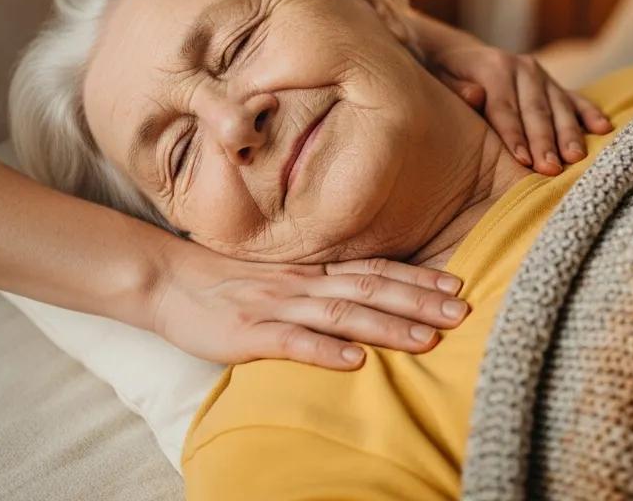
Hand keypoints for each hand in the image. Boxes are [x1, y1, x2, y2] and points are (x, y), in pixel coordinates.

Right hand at [147, 237, 469, 369]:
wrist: (169, 280)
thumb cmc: (229, 282)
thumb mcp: (283, 278)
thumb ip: (321, 286)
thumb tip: (369, 299)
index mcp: (313, 270)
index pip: (375, 270)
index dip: (417, 278)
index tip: (458, 285)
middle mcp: (303, 283)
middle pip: (371, 289)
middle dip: (419, 301)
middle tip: (463, 312)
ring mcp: (278, 305)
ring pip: (342, 314)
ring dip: (387, 326)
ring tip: (427, 339)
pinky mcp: (250, 333)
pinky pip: (293, 342)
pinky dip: (326, 351)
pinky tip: (356, 361)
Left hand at [413, 19, 612, 175]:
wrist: (461, 53)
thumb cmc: (446, 76)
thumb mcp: (440, 77)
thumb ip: (456, 89)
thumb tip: (475, 96)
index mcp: (493, 67)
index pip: (504, 107)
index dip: (514, 135)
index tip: (522, 160)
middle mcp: (522, 68)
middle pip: (535, 110)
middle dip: (544, 141)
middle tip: (551, 169)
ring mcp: (542, 76)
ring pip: (558, 107)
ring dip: (569, 134)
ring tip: (576, 158)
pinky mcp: (555, 85)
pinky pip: (576, 100)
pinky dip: (590, 114)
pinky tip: (603, 128)